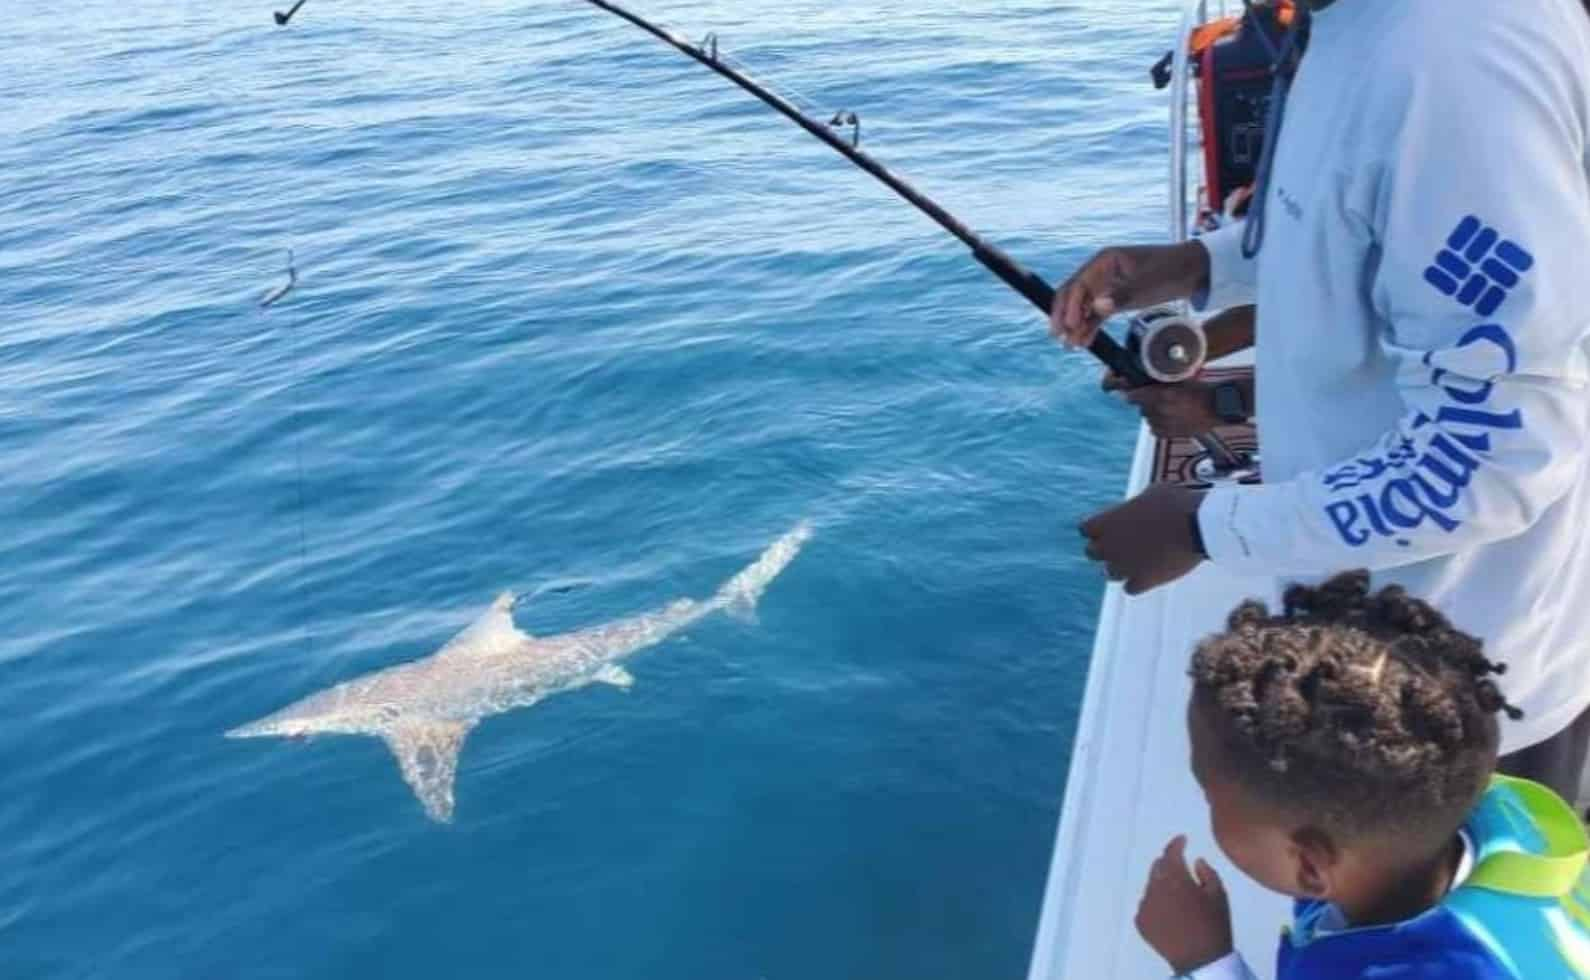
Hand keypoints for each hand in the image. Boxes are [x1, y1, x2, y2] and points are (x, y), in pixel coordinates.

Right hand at [1049, 241, 1210, 348]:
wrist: (1193, 271)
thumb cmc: (1170, 269)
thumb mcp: (1147, 282)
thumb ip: (1121, 295)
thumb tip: (1097, 307)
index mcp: (1105, 261)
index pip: (1078, 284)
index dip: (1070, 306)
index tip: (1069, 326)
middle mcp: (1101, 272)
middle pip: (1073, 294)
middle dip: (1064, 316)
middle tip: (1059, 337)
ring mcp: (1107, 285)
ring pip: (1083, 306)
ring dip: (1075, 325)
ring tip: (1070, 345)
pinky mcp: (1116, 298)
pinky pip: (1096, 313)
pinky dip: (1089, 326)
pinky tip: (1084, 341)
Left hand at [1080, 482, 1205, 595]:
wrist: (1198, 525)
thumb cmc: (1176, 502)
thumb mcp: (1151, 494)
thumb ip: (1134, 506)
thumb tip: (1136, 508)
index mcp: (1105, 521)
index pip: (1085, 529)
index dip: (1098, 529)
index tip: (1111, 527)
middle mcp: (1108, 546)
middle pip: (1092, 552)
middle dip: (1105, 549)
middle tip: (1123, 545)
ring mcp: (1123, 566)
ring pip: (1109, 573)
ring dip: (1121, 567)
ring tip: (1139, 560)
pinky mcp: (1142, 582)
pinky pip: (1130, 588)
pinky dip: (1138, 582)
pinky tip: (1151, 574)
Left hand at [1102, 375, 1221, 439]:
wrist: (1218, 406)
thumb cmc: (1201, 390)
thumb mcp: (1178, 380)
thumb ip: (1158, 383)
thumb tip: (1139, 385)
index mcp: (1161, 395)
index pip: (1133, 396)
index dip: (1133, 394)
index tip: (1133, 393)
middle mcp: (1160, 410)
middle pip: (1141, 407)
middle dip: (1147, 403)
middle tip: (1161, 399)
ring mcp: (1164, 423)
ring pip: (1148, 418)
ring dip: (1154, 414)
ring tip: (1170, 409)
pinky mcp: (1168, 434)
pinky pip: (1154, 429)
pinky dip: (1159, 425)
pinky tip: (1171, 419)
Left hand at [1135, 836, 1233, 975]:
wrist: (1200, 961)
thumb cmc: (1214, 926)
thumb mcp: (1219, 896)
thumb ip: (1207, 873)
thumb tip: (1196, 861)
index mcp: (1176, 878)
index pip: (1171, 852)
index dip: (1176, 843)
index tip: (1182, 839)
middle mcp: (1155, 887)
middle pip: (1158, 867)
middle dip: (1168, 863)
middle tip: (1181, 869)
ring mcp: (1145, 905)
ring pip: (1151, 886)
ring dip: (1162, 885)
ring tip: (1179, 899)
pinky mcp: (1140, 921)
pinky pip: (1146, 905)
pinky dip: (1156, 903)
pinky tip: (1170, 914)